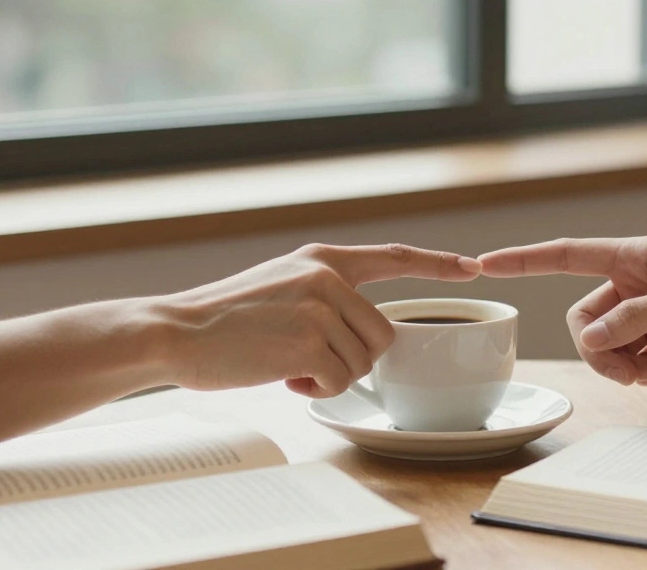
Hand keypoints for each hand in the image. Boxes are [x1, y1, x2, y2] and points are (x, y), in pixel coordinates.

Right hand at [153, 243, 480, 396]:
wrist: (176, 331)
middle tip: (307, 360)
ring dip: (331, 376)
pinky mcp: (308, 341)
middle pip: (383, 335)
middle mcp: (328, 277)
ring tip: (287, 364)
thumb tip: (365, 329)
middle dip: (354, 359)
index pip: (394, 256)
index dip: (437, 264)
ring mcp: (320, 307)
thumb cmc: (224, 319)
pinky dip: (315, 390)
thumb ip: (325, 294)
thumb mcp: (281, 284)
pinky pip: (340, 382)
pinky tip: (281, 376)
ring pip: (363, 362)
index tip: (471, 268)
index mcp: (323, 260)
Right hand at [479, 236, 646, 385]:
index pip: (569, 255)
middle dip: (597, 346)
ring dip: (618, 365)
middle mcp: (637, 283)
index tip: (487, 263)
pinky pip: (627, 360)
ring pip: (603, 343)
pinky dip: (637, 373)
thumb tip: (590, 338)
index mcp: (637, 256)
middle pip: (584, 316)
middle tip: (625, 367)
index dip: (526, 259)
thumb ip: (633, 320)